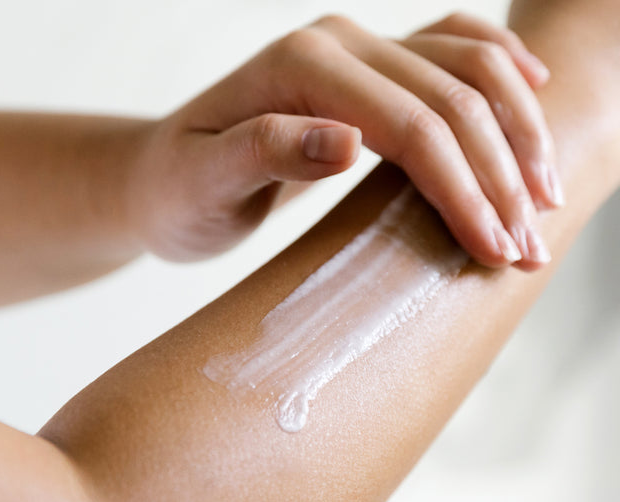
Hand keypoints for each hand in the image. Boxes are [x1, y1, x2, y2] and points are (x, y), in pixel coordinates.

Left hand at [125, 12, 562, 269]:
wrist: (161, 174)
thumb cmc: (177, 191)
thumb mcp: (203, 182)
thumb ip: (265, 152)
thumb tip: (346, 140)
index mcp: (302, 67)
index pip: (411, 125)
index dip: (464, 189)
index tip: (496, 250)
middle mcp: (338, 45)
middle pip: (452, 99)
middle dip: (502, 178)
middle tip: (528, 250)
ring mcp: (357, 52)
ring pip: (468, 69)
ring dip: (518, 133)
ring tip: (546, 200)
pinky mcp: (366, 73)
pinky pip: (451, 52)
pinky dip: (501, 74)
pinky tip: (535, 98)